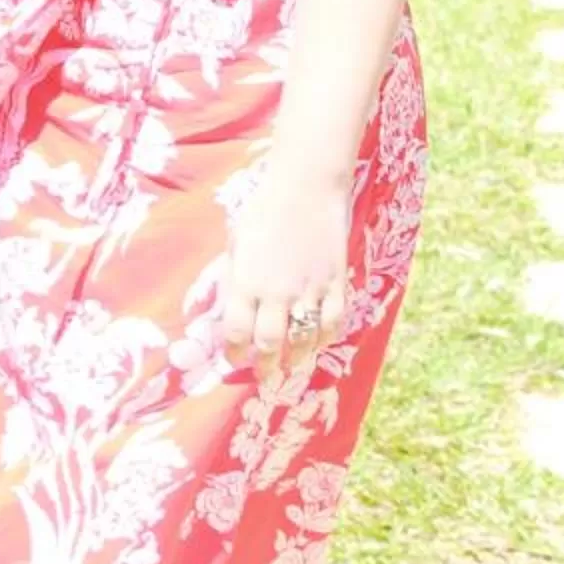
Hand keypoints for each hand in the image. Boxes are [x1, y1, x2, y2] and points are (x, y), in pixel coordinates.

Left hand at [222, 174, 351, 377]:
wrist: (305, 189)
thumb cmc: (263, 211)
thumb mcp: (236, 244)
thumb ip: (234, 278)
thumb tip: (228, 307)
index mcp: (244, 282)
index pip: (236, 332)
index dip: (234, 352)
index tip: (234, 360)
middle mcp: (275, 292)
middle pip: (269, 344)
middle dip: (264, 365)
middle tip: (263, 374)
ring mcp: (308, 290)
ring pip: (303, 339)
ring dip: (296, 357)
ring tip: (291, 364)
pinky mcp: (335, 284)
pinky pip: (332, 323)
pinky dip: (325, 338)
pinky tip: (318, 343)